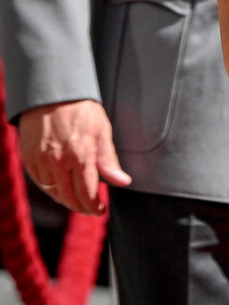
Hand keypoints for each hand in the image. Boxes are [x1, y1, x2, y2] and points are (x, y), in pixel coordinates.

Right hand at [18, 100, 130, 214]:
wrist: (52, 94)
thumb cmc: (82, 111)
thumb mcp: (102, 131)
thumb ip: (109, 160)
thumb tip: (123, 182)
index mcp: (80, 155)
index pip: (87, 193)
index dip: (94, 207)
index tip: (100, 210)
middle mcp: (58, 162)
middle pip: (69, 197)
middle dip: (81, 208)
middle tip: (91, 210)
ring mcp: (40, 160)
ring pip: (53, 192)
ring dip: (66, 201)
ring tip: (78, 201)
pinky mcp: (28, 157)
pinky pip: (40, 182)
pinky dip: (51, 189)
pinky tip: (61, 189)